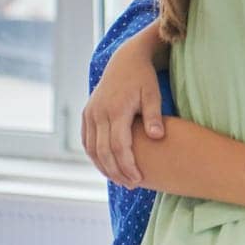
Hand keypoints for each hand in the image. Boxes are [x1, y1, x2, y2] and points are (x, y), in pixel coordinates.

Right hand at [82, 38, 164, 186]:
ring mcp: (90, 113)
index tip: (139, 179)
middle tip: (131, 185)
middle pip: (104, 152)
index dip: (127, 166)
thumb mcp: (153, 93)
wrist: (126, 59)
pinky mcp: (87, 113)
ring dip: (104, 167)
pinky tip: (106, 165)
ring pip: (92, 149)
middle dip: (116, 172)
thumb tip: (157, 137)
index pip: (119, 146)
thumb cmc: (144, 78)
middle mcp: (99, 113)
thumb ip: (154, 116)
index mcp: (117, 109)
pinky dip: (95, 156)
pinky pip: (87, 140)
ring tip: (120, 180)